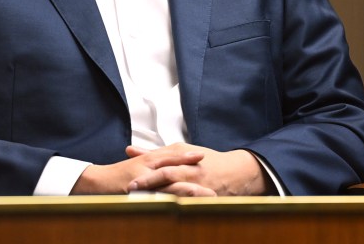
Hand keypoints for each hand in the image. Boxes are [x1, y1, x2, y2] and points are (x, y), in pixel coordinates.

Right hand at [70, 145, 208, 194]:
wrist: (95, 182)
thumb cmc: (115, 177)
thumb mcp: (135, 169)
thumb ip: (149, 165)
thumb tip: (164, 168)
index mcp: (148, 160)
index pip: (173, 155)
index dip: (189, 155)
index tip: (206, 156)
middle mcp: (148, 166)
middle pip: (177, 166)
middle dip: (197, 171)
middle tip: (216, 176)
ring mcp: (143, 178)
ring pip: (171, 181)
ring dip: (191, 188)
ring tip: (209, 194)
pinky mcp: (137, 190)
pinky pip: (158, 195)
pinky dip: (172, 200)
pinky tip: (183, 205)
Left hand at [125, 143, 269, 196]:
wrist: (236, 172)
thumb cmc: (206, 160)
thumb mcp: (180, 151)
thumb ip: (154, 152)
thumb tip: (129, 150)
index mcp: (182, 156)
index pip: (160, 163)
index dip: (144, 171)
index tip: (127, 179)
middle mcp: (190, 168)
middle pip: (167, 175)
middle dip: (149, 183)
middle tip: (131, 190)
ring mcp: (199, 183)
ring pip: (177, 190)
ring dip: (161, 196)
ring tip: (145, 203)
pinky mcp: (206, 196)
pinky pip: (189, 202)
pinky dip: (177, 206)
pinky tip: (167, 212)